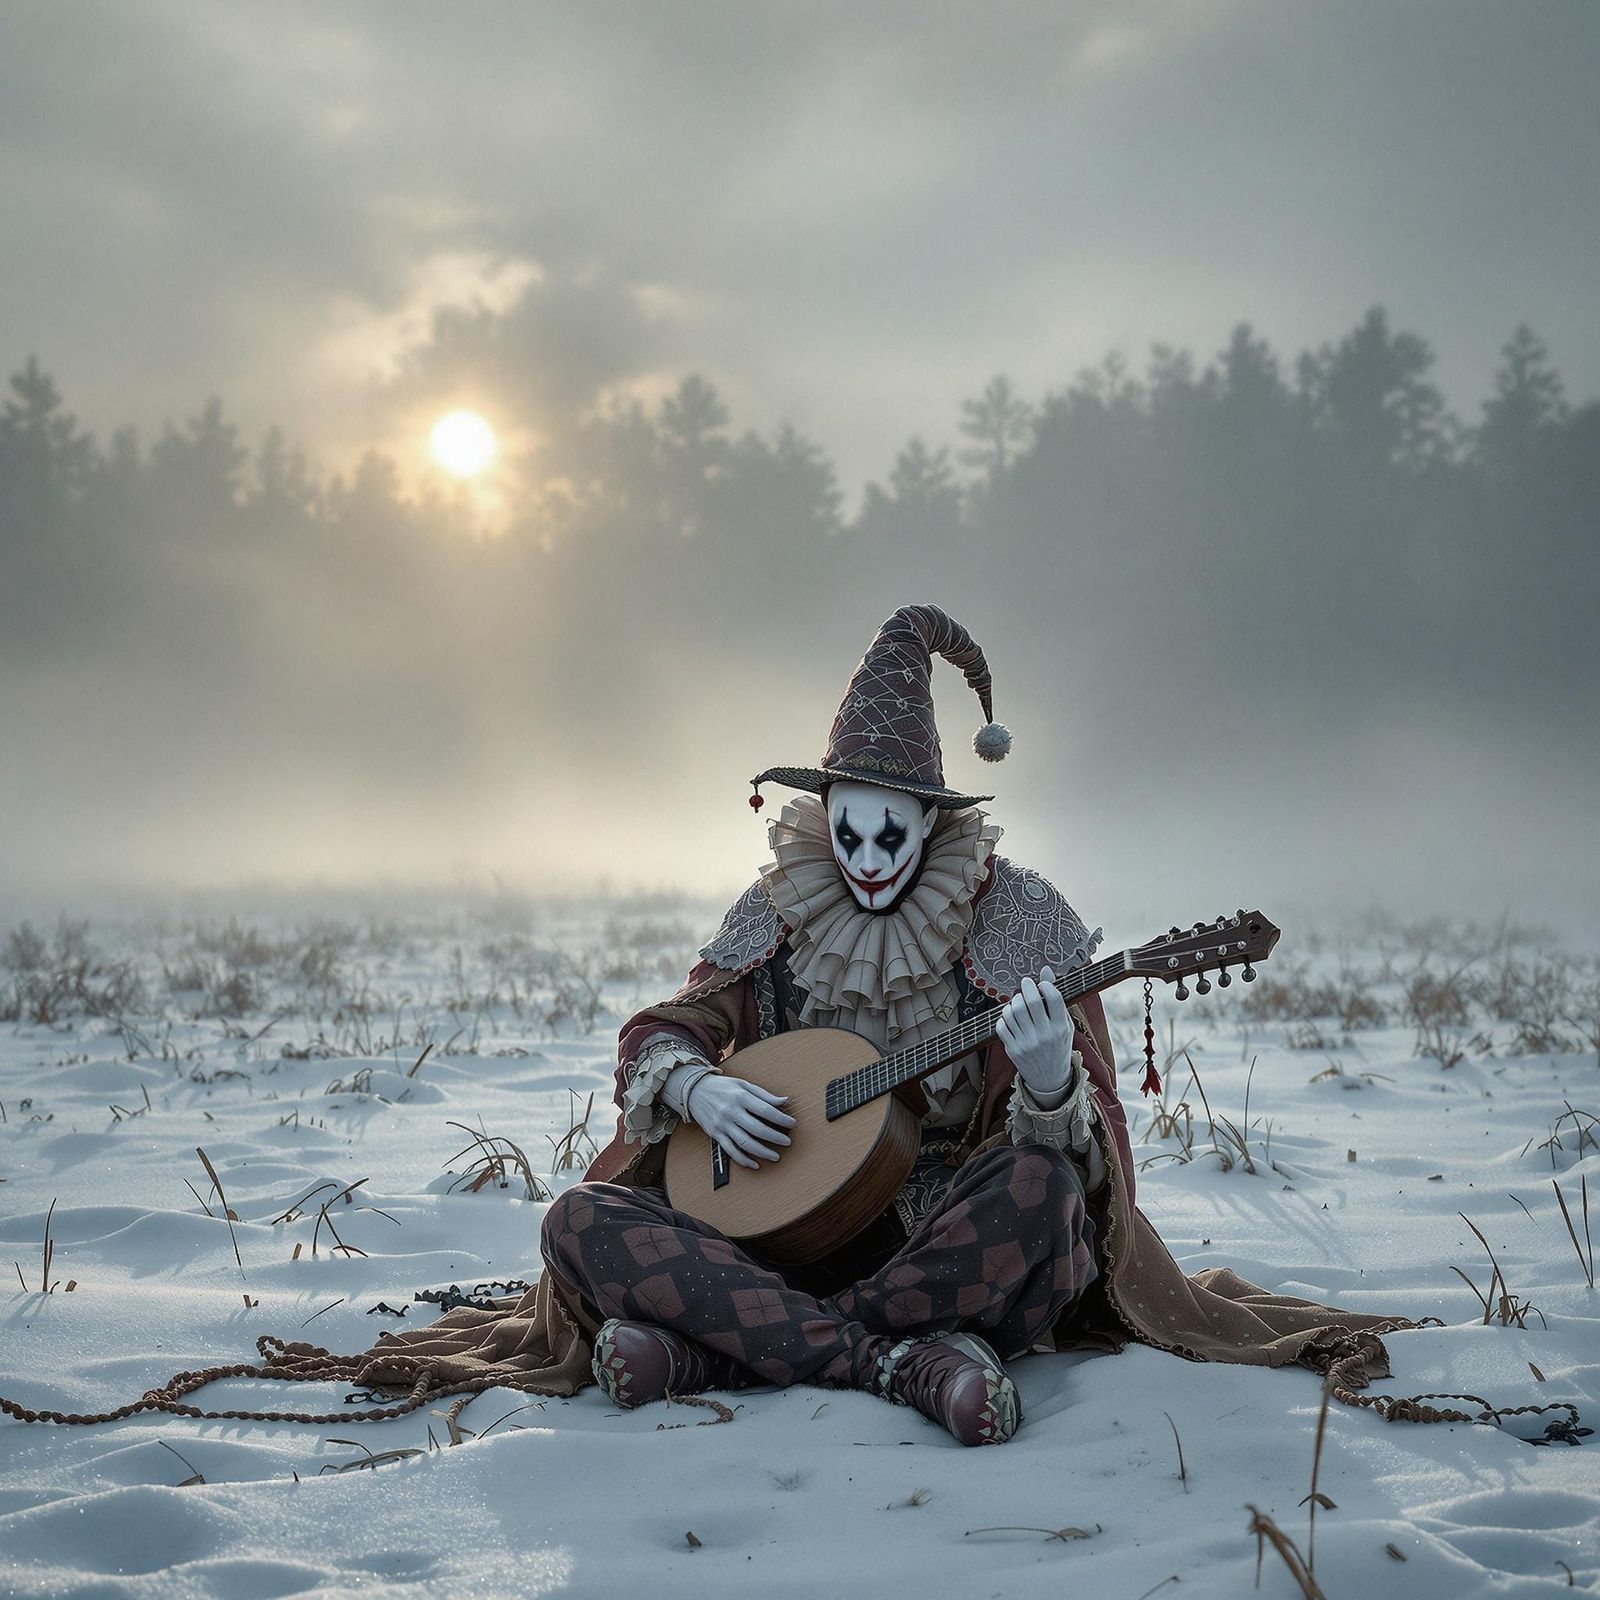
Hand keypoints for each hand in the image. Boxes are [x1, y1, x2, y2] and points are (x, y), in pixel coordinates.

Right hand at [686, 1075, 795, 1169]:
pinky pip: (730, 1150)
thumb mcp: (744, 1084)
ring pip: (745, 1142)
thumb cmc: (722, 1087)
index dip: (781, 1119)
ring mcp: (722, 1124)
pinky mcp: (715, 1134)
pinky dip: (743, 1160)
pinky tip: (755, 1164)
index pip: (765, 1110)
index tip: (792, 1124)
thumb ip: (764, 1095)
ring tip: (775, 1156)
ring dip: (762, 1152)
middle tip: (787, 1142)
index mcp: (741, 1096)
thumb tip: (784, 1101)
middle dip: (775, 1137)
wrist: (694, 1090)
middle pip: (757, 1128)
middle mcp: (731, 1111)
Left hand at [996, 966, 1073, 1101]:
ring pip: (1013, 1011)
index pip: (1054, 997)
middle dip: (1026, 987)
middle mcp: (1044, 1036)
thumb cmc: (1058, 1046)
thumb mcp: (1064, 1025)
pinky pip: (1001, 1025)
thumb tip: (1045, 969)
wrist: (1050, 1079)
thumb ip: (1056, 998)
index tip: (1041, 984)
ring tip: (1018, 1002)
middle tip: (1026, 984)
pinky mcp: (1012, 1050)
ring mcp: (1027, 1044)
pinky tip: (1011, 1016)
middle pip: (1031, 1001)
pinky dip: (1004, 1016)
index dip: (1045, 984)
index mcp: (1061, 1028)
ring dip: (1014, 1001)